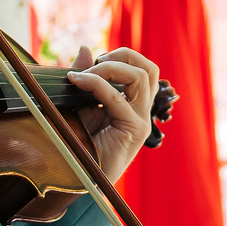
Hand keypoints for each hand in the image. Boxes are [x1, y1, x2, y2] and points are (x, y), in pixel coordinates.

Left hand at [64, 45, 158, 179]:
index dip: (119, 57)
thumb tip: (85, 47)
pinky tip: (77, 81)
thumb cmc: (78, 145)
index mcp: (133, 104)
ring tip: (86, 74)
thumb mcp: (80, 104)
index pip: (141, 70)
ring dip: (111, 68)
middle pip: (149, 69)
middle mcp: (141, 111)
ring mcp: (141, 121)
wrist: (76, 178)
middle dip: (123, 56)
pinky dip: (96, 84)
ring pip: (142, 77)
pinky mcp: (134, 131)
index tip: (91, 62)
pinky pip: (118, 99)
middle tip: (96, 62)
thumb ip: (86, 77)